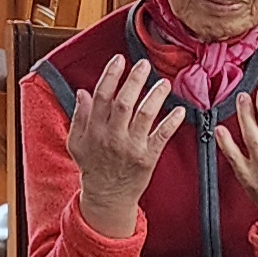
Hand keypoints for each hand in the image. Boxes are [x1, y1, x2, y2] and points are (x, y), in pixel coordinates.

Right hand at [64, 57, 184, 234]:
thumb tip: (83, 92)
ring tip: (164, 83)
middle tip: (145, 65)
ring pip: (144, 116)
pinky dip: (171, 123)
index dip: (110, 76)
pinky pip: (161, 137)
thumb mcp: (77, 142)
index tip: (119, 60)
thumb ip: (80, 116)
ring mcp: (131, 147)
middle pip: (124, 103)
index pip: (102, 97)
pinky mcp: (148, 158)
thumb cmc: (92, 167)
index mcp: (94, 130)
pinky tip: (180, 110)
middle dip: (135, 81)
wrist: (107, 197)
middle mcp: (112, 137)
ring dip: (155, 97)